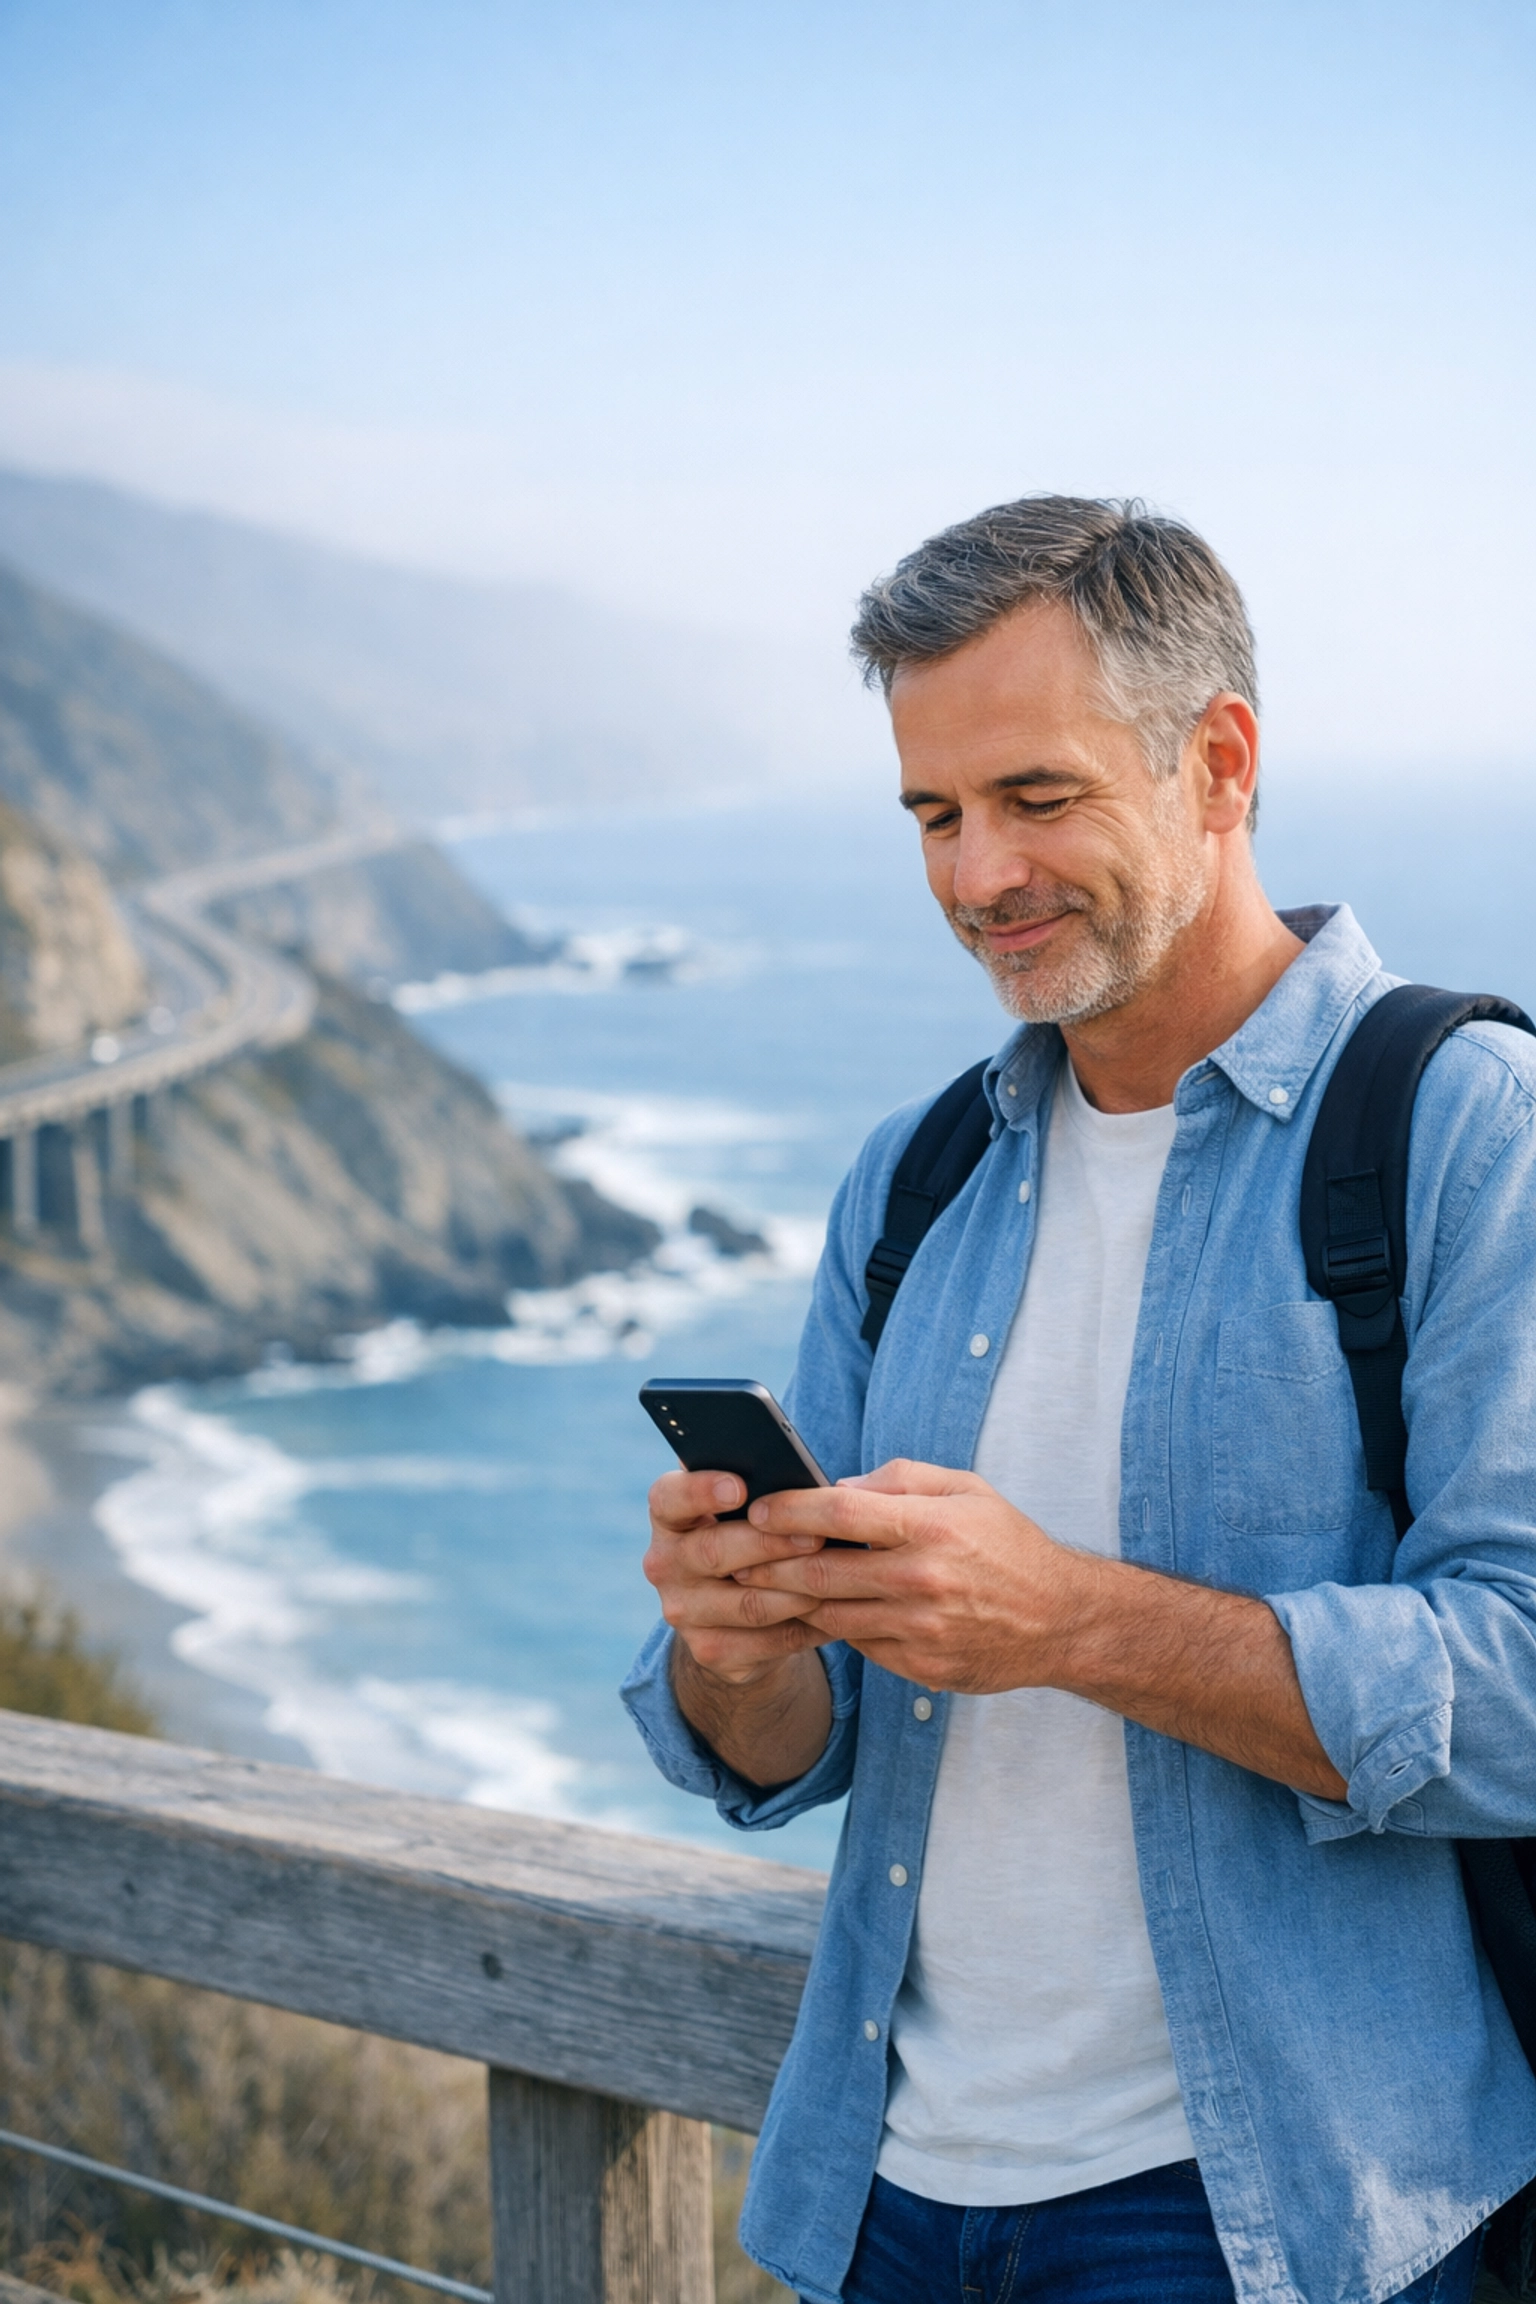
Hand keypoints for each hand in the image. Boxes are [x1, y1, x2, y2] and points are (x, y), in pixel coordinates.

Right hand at [643, 1469, 832, 1685]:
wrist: (735, 1617)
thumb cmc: (748, 1538)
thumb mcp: (743, 1511)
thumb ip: (755, 1488)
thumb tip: (797, 1479)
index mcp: (669, 1516)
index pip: (668, 1497)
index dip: (700, 1490)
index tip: (739, 1487)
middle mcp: (664, 1563)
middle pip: (713, 1551)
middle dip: (770, 1543)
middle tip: (816, 1536)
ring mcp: (683, 1611)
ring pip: (746, 1603)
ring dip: (797, 1590)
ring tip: (837, 1576)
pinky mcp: (709, 1650)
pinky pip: (766, 1641)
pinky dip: (806, 1626)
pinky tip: (835, 1611)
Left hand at [735, 1459, 1083, 1692]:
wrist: (1062, 1621)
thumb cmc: (1009, 1546)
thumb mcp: (967, 1490)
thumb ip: (900, 1481)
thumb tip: (837, 1488)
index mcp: (932, 1528)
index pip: (841, 1515)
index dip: (790, 1510)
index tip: (757, 1508)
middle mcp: (923, 1581)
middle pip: (821, 1573)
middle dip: (768, 1563)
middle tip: (733, 1555)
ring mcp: (921, 1630)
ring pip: (831, 1615)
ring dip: (788, 1601)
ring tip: (756, 1585)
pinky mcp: (921, 1666)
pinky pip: (858, 1645)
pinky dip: (830, 1627)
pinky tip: (809, 1612)